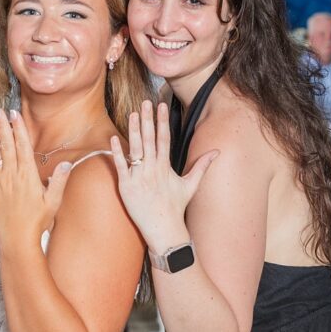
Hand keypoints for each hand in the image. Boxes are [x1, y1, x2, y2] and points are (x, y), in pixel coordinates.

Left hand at [0, 108, 71, 242]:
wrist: (17, 239)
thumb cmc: (38, 221)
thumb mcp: (53, 202)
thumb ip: (59, 181)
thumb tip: (67, 164)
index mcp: (28, 176)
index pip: (23, 146)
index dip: (18, 129)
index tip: (15, 114)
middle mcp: (12, 175)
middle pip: (7, 145)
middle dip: (2, 126)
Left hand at [109, 101, 218, 248]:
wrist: (164, 229)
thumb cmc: (176, 207)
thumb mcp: (191, 185)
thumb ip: (202, 166)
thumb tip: (217, 152)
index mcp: (166, 167)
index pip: (164, 138)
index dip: (162, 121)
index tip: (161, 105)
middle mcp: (153, 169)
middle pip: (149, 139)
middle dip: (148, 119)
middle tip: (145, 102)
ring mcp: (139, 177)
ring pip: (135, 149)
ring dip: (134, 130)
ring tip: (133, 113)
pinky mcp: (126, 186)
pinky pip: (121, 166)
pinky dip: (117, 152)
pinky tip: (113, 138)